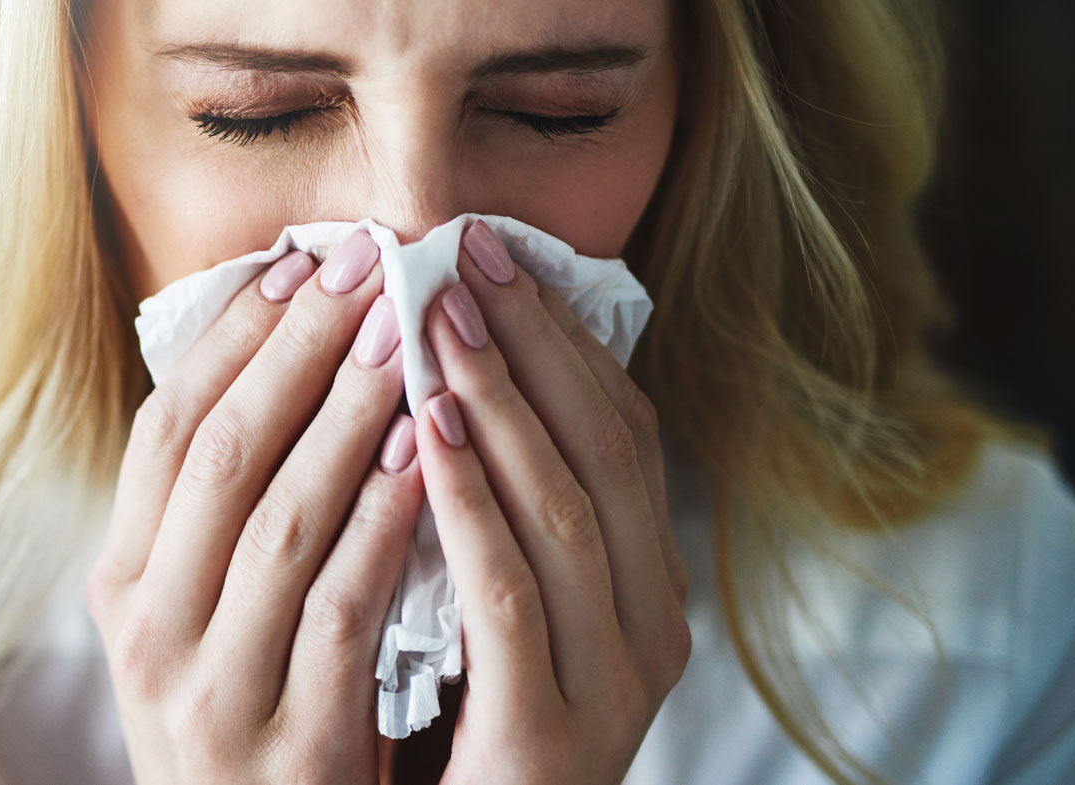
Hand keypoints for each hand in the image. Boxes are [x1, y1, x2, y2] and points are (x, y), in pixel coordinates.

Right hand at [85, 231, 425, 783]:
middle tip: (366, 267)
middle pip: (221, 454)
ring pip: (280, 519)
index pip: (167, 430)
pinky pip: (342, 608)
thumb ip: (223, 514)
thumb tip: (288, 362)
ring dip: (348, 416)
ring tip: (405, 336)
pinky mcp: (288, 740)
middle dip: (297, 348)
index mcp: (125, 582)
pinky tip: (430, 455)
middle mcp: (149, 629)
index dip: (232, 339)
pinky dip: (383, 523)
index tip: (299, 263)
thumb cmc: (249, 706)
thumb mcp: (204, 615)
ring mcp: (211, 687)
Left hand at [406, 220, 691, 784]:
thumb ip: (504, 508)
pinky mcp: (546, 737)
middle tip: (461, 257)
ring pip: (565, 510)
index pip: (624, 433)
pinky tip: (422, 429)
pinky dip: (469, 503)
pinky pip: (509, 595)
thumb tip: (460, 372)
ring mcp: (611, 687)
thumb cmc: (466, 718)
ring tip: (434, 317)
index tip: (493, 256)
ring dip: (499, 402)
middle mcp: (652, 628)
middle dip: (532, 345)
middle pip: (605, 451)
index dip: (562, 338)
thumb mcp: (506, 603)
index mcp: (649, 586)